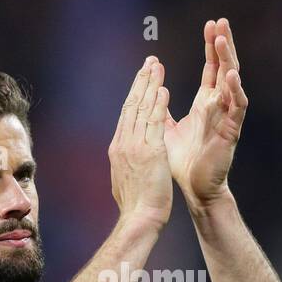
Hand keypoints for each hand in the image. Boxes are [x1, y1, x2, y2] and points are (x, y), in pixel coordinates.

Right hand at [109, 56, 173, 228]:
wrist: (139, 219)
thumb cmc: (136, 205)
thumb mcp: (125, 178)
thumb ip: (125, 162)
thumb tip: (123, 157)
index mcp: (118, 148)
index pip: (126, 114)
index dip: (134, 94)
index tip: (142, 79)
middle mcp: (123, 143)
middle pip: (131, 105)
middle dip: (141, 81)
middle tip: (149, 62)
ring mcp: (135, 146)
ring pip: (141, 109)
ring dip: (150, 85)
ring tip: (157, 67)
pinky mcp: (149, 152)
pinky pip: (153, 123)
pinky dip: (157, 104)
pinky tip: (163, 90)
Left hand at [163, 18, 248, 210]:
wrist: (193, 188)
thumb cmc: (183, 161)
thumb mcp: (167, 127)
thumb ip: (162, 107)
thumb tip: (152, 90)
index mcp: (206, 102)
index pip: (211, 67)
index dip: (211, 47)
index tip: (210, 24)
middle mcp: (220, 106)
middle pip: (225, 67)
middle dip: (223, 45)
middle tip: (221, 21)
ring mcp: (227, 117)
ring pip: (233, 82)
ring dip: (229, 60)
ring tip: (224, 39)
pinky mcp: (231, 131)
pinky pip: (237, 107)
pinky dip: (235, 90)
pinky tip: (231, 75)